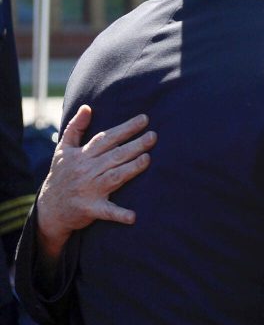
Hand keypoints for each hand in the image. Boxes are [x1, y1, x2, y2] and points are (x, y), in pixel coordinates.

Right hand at [36, 105, 156, 261]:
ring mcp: (89, 190)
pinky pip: (107, 211)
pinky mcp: (91, 208)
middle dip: (135, 145)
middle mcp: (86, 170)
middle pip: (114, 155)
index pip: (106, 138)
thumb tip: (87, 107)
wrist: (49, 209)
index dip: (125, 128)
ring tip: (148, 159)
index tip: (144, 119)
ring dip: (131, 169)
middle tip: (154, 136)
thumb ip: (76, 128)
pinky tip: (133, 217)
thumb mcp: (63, 150)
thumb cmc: (61, 175)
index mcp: (81, 155)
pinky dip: (119, 214)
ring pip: (114, 177)